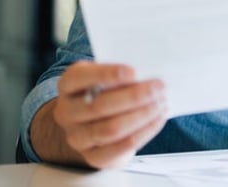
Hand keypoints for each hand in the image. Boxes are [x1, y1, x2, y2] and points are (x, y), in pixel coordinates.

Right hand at [49, 61, 166, 167]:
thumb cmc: (105, 92)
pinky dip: (144, 132)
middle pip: (99, 106)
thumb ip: (121, 73)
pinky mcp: (94, 156)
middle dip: (134, 96)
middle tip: (159, 87)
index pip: (78, 78)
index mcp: (68, 85)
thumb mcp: (107, 76)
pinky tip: (158, 119)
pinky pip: (121, 147)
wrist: (94, 124)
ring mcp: (77, 137)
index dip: (106, 74)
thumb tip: (148, 72)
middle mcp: (67, 112)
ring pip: (111, 129)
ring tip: (161, 103)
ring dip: (142, 115)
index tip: (133, 72)